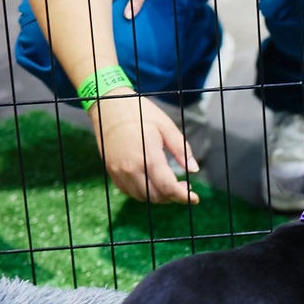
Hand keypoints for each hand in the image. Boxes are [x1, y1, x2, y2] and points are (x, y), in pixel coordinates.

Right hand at [87, 89, 199, 203]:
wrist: (108, 105)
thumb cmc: (141, 113)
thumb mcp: (166, 127)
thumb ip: (181, 150)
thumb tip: (194, 170)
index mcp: (148, 156)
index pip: (168, 187)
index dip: (183, 197)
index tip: (194, 199)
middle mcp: (131, 168)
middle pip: (156, 196)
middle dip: (173, 196)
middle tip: (184, 186)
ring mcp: (118, 171)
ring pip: (142, 197)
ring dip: (158, 196)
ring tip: (169, 184)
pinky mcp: (111, 170)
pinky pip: (129, 191)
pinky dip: (143, 193)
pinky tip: (152, 182)